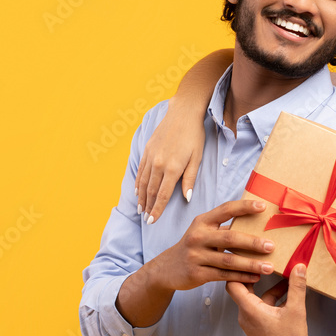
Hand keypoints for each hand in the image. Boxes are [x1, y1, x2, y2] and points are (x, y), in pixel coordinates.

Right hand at [135, 96, 205, 223]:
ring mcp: (150, 157)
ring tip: (140, 210)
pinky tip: (137, 191)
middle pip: (150, 191)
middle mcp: (158, 164)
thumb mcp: (197, 158)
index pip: (162, 195)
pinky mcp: (147, 150)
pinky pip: (140, 171)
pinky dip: (138, 183)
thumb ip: (190, 179)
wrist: (182, 113)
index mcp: (173, 168)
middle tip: (146, 219)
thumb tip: (186, 198)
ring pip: (143, 182)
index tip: (152, 221)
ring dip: (141, 198)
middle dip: (148, 207)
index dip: (157, 210)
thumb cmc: (194, 136)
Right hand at [153, 199, 274, 291]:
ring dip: (251, 264)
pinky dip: (241, 277)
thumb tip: (257, 223)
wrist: (167, 268)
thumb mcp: (204, 232)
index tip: (263, 206)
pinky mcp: (197, 274)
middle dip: (253, 242)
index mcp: (203, 222)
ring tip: (269, 267)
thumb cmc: (194, 247)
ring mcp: (196, 256)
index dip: (245, 207)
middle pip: (230, 238)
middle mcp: (198, 236)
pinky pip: (224, 276)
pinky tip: (255, 278)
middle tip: (271, 246)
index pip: (226, 209)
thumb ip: (225, 228)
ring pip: (229, 261)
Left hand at [227, 264, 309, 335]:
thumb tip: (299, 266)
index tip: (249, 257)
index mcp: (250, 309)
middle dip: (255, 274)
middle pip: (244, 288)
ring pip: (256, 298)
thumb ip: (297, 287)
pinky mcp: (258, 329)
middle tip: (265, 260)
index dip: (239, 269)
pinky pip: (261, 308)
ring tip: (286, 276)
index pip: (233, 283)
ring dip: (269, 287)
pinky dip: (272, 299)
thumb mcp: (296, 311)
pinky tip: (289, 295)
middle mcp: (246, 315)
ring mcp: (251, 323)